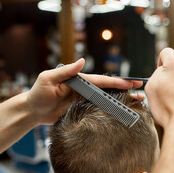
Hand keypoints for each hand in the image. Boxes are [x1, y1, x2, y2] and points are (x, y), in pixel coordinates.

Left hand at [26, 59, 142, 125]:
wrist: (32, 111)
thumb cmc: (37, 93)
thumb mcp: (48, 79)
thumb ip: (65, 71)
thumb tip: (82, 60)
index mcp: (79, 80)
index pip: (101, 81)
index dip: (117, 82)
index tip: (131, 83)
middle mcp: (84, 89)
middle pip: (109, 89)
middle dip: (125, 89)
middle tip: (141, 90)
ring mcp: (84, 100)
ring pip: (107, 99)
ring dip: (122, 99)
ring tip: (138, 101)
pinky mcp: (82, 110)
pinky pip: (100, 109)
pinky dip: (112, 109)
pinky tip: (121, 111)